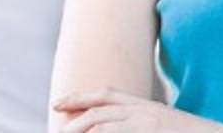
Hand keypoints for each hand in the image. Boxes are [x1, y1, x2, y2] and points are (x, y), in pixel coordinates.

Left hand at [54, 89, 222, 132]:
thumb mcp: (165, 127)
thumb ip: (145, 126)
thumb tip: (126, 128)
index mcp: (148, 107)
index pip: (108, 95)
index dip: (81, 97)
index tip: (59, 103)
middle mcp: (145, 111)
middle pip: (99, 108)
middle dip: (74, 115)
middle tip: (57, 127)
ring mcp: (148, 123)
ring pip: (101, 122)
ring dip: (80, 129)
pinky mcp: (151, 132)